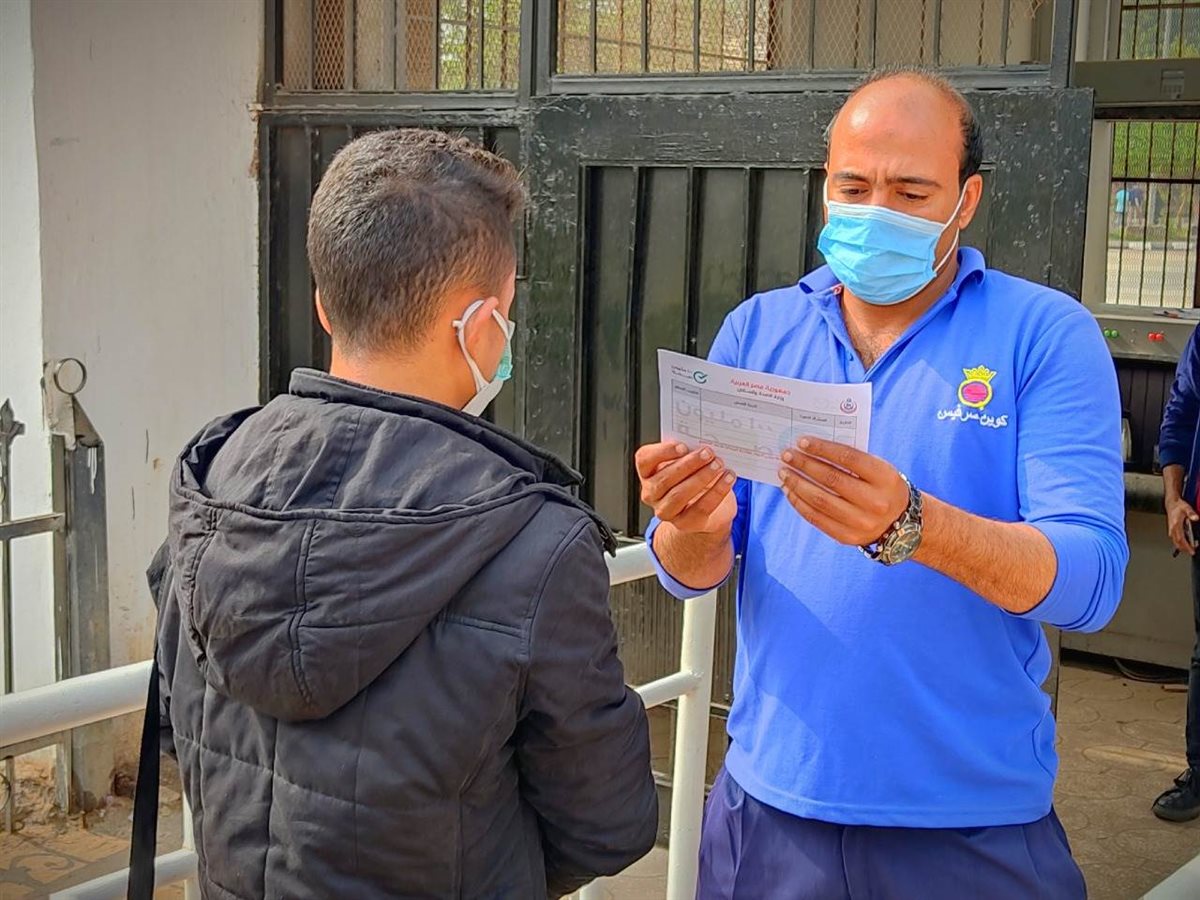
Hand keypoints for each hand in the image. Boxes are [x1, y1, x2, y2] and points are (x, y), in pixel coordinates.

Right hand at [635, 442, 737, 534]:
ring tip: (718, 465)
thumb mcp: (686, 462)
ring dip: (702, 477)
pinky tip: (727, 479)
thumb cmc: (692, 479)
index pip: (644, 460)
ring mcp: (666, 511)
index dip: (662, 452)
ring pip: (679, 495)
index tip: (683, 445)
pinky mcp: (685, 523)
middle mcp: (651, 493)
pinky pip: (700, 508)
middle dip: (688, 464)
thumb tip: (701, 443)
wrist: (704, 508)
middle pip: (664, 478)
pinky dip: (717, 492)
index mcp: (648, 473)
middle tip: (707, 453)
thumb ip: (687, 452)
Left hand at [778, 437, 907, 546]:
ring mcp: (861, 522)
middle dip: (804, 465)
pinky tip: (790, 491)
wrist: (901, 523)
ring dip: (797, 484)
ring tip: (784, 472)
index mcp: (885, 478)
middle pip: (831, 479)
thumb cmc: (882, 487)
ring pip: (820, 500)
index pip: (849, 458)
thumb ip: (852, 460)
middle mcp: (875, 502)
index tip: (802, 442)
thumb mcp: (878, 470)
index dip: (823, 448)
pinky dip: (799, 503)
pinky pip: (816, 519)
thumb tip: (812, 449)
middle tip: (787, 455)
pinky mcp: (847, 537)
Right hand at [1167, 496, 1198, 555]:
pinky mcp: (1171, 530)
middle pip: (1177, 543)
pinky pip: (1174, 539)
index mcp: (1176, 524)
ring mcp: (1171, 530)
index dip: (1186, 546)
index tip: (1192, 550)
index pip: (1181, 539)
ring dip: (1182, 547)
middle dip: (1184, 549)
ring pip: (1175, 542)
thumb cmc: (1178, 506)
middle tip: (1192, 552)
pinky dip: (1179, 543)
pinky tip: (1183, 544)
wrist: (1171, 504)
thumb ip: (1191, 513)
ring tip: (1189, 549)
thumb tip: (1196, 518)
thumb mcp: (1187, 508)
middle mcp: (1172, 528)